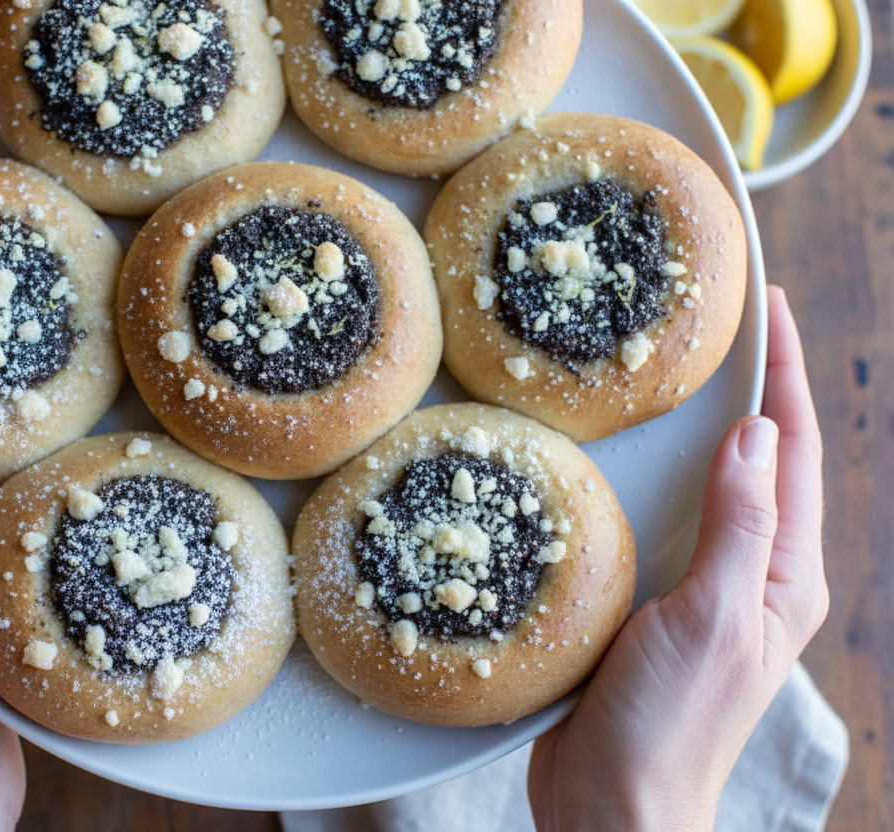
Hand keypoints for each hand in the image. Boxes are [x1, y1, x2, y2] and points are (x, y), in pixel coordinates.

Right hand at [526, 286, 827, 830]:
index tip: (769, 308)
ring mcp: (698, 587)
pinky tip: (610, 457)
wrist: (613, 803)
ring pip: (701, 488)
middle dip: (747, 389)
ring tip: (667, 372)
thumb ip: (739, 526)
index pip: (794, 454)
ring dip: (692, 430)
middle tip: (716, 323)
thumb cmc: (672, 723)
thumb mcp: (714, 617)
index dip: (785, 376)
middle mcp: (748, 574)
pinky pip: (653, 521)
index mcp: (783, 576)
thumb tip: (756, 434)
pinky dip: (643, 477)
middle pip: (756, 461)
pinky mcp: (645, 601)